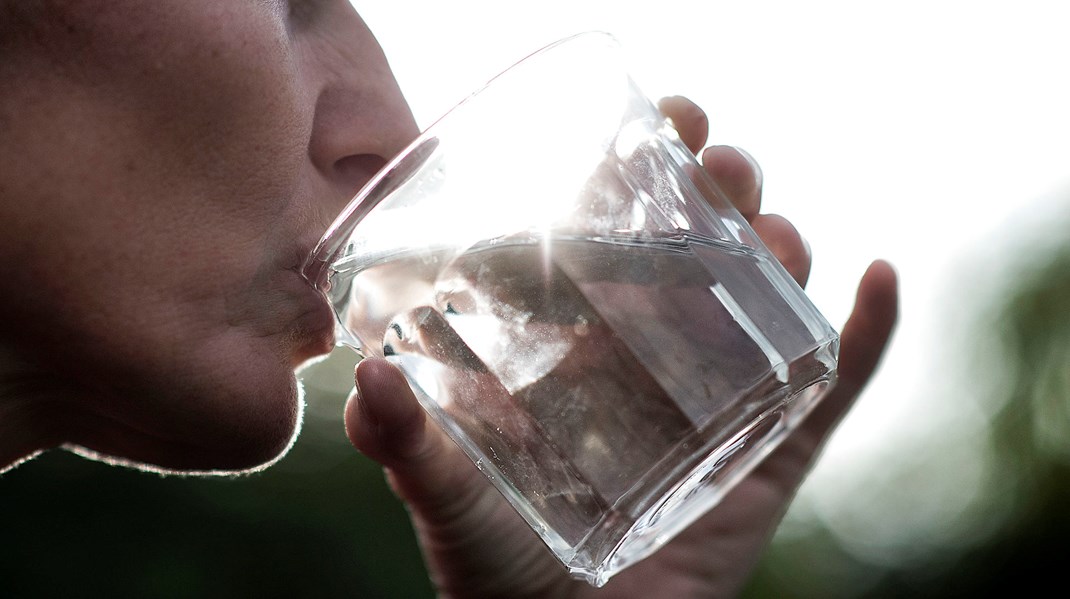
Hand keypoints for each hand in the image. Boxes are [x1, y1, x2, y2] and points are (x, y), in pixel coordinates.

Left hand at [344, 96, 897, 597]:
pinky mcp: (768, 462)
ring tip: (776, 230)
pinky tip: (878, 276)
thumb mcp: (448, 499)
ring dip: (788, 247)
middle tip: (723, 166)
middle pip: (709, 251)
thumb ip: (408, 448)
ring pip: (771, 303)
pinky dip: (866, 334)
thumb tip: (367, 381)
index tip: (664, 117)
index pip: (624, 234)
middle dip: (727, 191)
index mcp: (585, 345)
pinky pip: (831, 390)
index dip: (650, 169)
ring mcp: (720, 405)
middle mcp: (655, 362)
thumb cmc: (500, 574)